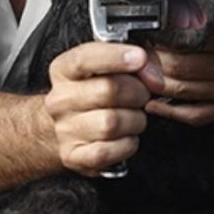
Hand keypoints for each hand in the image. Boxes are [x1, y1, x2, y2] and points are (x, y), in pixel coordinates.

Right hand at [44, 43, 163, 176]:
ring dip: (135, 120)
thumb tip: (153, 75)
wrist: (70, 128)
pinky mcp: (73, 156)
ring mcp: (64, 129)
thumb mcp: (108, 68)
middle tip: (143, 95)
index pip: (85, 59)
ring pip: (111, 123)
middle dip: (137, 92)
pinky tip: (125, 136)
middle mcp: (60, 100)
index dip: (116, 56)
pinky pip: (109, 151)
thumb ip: (132, 62)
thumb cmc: (95, 93)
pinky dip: (126, 144)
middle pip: (108, 90)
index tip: (140, 57)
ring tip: (134, 117)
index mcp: (63, 70)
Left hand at [146, 0, 213, 125]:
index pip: (182, 46)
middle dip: (150, 65)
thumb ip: (212, 0)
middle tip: (134, 58)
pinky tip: (155, 104)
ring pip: (183, 95)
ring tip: (139, 76)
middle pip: (177, 73)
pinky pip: (197, 115)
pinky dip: (172, 112)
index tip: (143, 38)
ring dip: (156, 86)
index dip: (157, 44)